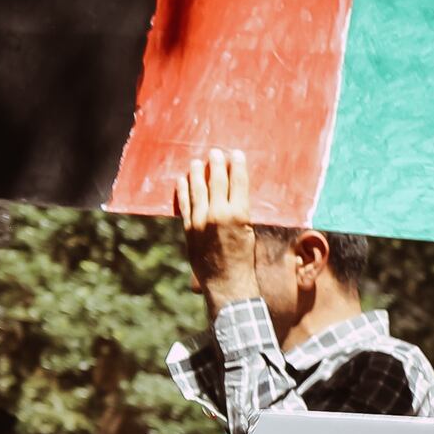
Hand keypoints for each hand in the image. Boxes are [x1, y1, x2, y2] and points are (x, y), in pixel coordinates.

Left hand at [176, 149, 264, 306]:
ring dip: (197, 174)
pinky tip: (183, 180)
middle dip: (217, 165)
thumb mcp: (251, 233)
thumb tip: (236, 196)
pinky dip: (183, 191)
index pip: (238, 183)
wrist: (227, 281)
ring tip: (197, 162)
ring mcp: (201, 220)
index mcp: (240, 214)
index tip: (235, 154)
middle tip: (215, 153)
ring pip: (198, 190)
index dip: (237, 166)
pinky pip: (185, 204)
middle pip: (217, 182)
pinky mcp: (189, 228)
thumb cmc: (245, 259)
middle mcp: (219, 214)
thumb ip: (242, 213)